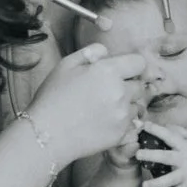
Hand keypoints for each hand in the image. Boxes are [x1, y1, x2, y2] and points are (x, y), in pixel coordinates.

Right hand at [25, 46, 149, 166]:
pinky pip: (131, 124)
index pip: (139, 63)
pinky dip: (122, 122)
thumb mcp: (65, 65)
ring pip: (136, 105)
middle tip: (108, 91)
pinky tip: (104, 122)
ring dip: (126, 105)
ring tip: (104, 108)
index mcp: (109, 71)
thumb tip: (105, 52)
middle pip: (139, 85)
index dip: (131, 66)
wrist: (46, 134)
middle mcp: (120, 92)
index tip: (121, 72)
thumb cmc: (52, 97)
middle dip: (128, 86)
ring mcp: (122, 115)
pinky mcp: (121, 134)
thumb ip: (90, 53)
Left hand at [135, 122, 186, 186]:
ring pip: (169, 179)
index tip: (144, 125)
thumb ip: (179, 132)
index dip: (157, 130)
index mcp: (184, 146)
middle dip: (152, 155)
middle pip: (166, 157)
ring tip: (144, 185)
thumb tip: (165, 125)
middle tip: (138, 154)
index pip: (169, 136)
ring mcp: (185, 174)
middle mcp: (184, 159)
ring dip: (157, 183)